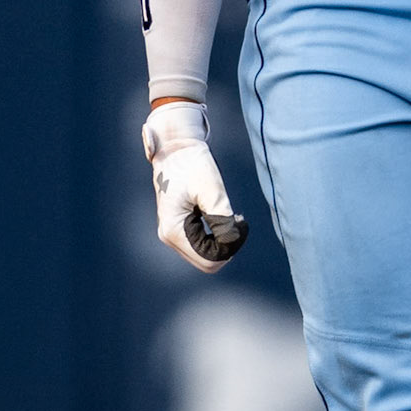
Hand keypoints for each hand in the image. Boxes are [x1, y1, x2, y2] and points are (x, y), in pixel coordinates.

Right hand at [142, 101, 248, 273]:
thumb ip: (222, 219)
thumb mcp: (212, 189)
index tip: (241, 222)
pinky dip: (217, 236)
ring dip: (223, 241)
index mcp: (174, 230)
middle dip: (227, 247)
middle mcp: (169, 236)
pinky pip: (202, 245)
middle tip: (239, 221)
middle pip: (207, 262)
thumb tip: (231, 243)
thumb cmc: (192, 164)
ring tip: (233, 216)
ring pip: (205, 256)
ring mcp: (172, 234)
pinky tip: (224, 217)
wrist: (176, 148)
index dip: (231, 247)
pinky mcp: (179, 228)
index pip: (209, 259)